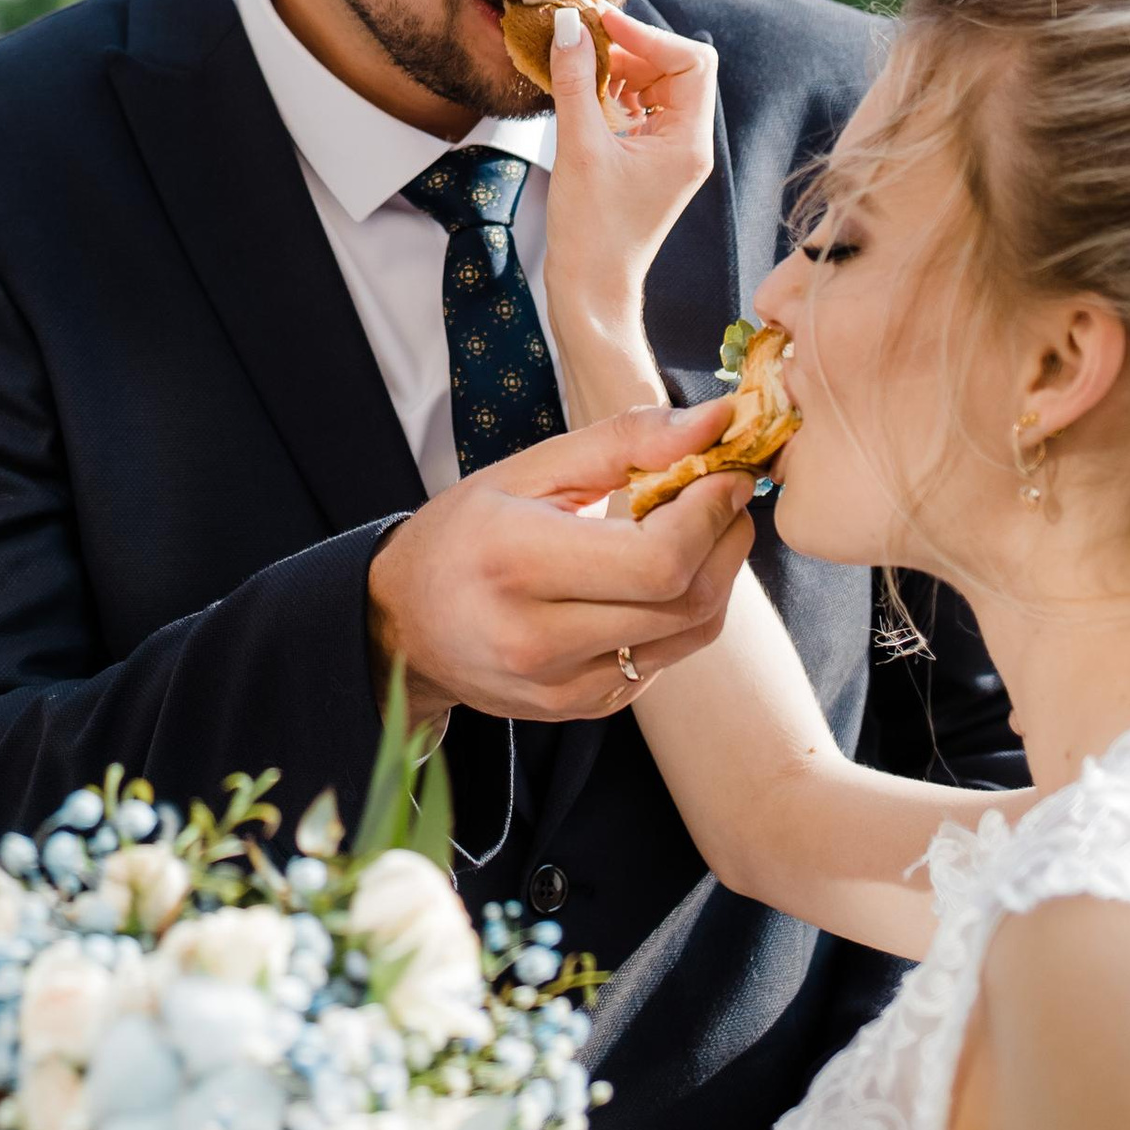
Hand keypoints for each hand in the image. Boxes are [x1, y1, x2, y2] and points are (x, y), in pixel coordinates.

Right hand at [366, 424, 753, 726]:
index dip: (710, 514)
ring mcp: (564, 686)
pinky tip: (660, 575)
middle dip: (725, 537)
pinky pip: (666, 659)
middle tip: (724, 493)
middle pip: (685, 600)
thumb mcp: (529, 470)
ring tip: (701, 527)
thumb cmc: (465, 533)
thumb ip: (624, 441)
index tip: (725, 472)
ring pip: (690, 635)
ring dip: (717, 573)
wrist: (404, 626)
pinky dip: (682, 610)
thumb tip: (716, 420)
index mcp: (516, 563)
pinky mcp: (583, 709)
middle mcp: (537, 639)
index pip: (656, 559)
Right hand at [541, 0, 718, 342]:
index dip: (649, 36)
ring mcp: (670, 153)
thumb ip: (574, 82)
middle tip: (586, 38)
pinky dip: (614, 93)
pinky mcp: (649, 162)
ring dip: (620, 69)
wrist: (589, 289)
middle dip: (633, 49)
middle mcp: (688, 144)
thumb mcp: (579, 148)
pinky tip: (583, 94)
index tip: (603, 24)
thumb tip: (568, 27)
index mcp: (688, 142)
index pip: (692, 61)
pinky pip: (640, 109)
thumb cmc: (591, 231)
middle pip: (677, 69)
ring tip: (578, 65)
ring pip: (657, 86)